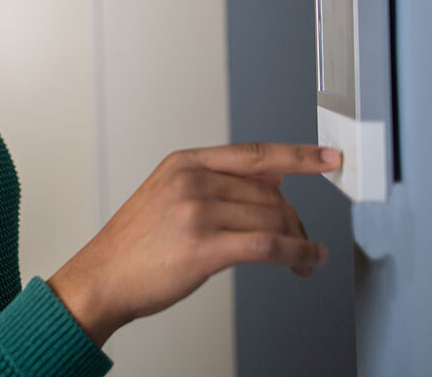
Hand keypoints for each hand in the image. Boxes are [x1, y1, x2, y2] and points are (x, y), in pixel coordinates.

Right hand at [46, 141, 341, 347]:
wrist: (103, 278)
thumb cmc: (134, 244)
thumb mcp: (168, 194)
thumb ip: (218, 182)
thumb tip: (274, 180)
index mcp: (184, 163)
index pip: (254, 153)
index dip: (299, 155)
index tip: (329, 158)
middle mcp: (191, 181)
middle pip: (270, 193)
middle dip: (295, 219)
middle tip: (303, 240)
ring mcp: (197, 212)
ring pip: (272, 219)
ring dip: (299, 241)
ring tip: (304, 258)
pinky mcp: (204, 247)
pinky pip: (268, 246)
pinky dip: (297, 253)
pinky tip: (306, 260)